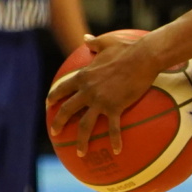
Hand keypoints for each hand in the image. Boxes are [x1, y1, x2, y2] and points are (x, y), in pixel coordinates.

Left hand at [50, 31, 160, 158]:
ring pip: (84, 125)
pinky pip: (113, 129)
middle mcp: (88, 90)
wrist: (143, 57)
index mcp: (83, 76)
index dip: (54, 96)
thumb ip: (94, 43)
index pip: (62, 88)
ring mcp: (100, 101)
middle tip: (54, 132)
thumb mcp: (106, 42)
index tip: (49, 103)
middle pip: (67, 110)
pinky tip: (117, 151)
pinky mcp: (115, 107)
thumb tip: (86, 38)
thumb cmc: (127, 47)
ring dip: (81, 141)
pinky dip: (114, 141)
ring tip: (80, 153)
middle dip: (58, 122)